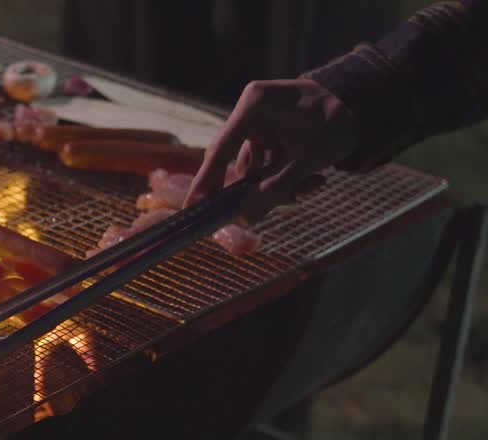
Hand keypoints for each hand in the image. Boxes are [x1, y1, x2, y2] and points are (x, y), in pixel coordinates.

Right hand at [187, 79, 359, 221]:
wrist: (364, 104)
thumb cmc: (339, 122)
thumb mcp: (311, 158)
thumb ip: (278, 188)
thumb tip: (246, 218)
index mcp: (254, 104)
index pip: (221, 148)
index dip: (206, 181)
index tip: (192, 207)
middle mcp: (249, 111)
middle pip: (232, 161)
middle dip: (250, 189)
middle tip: (249, 216)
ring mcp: (256, 124)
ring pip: (249, 168)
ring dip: (273, 185)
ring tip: (311, 185)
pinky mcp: (265, 135)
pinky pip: (262, 166)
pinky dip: (280, 178)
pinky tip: (310, 179)